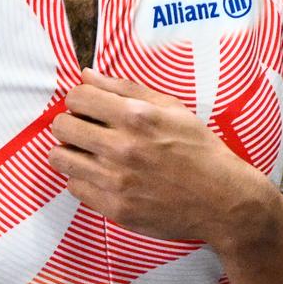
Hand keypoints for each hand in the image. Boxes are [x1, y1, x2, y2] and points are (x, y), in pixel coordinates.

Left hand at [48, 68, 282, 250]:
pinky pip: (75, 187)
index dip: (79, 98)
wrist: (222, 200)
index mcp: (137, 117)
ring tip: (87, 152)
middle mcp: (123, 147)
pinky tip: (100, 175)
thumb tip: (87, 75)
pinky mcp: (115, 208)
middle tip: (84, 128)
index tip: (87, 106)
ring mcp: (117, 181)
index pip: (78, 96)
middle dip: (69, 122)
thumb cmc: (200, 149)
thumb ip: (125, 89)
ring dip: (70, 150)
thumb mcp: (172, 108)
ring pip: (60, 158)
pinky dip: (83, 178)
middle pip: (62, 126)